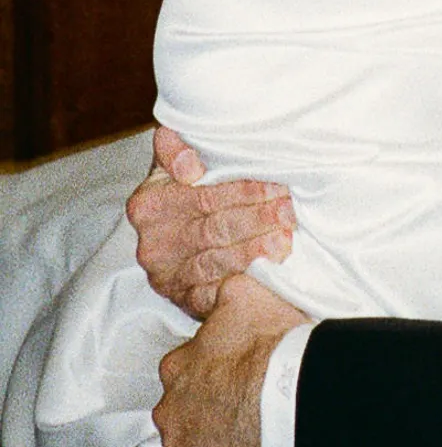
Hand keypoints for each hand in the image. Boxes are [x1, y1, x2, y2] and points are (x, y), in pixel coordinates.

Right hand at [127, 126, 295, 318]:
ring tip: (285, 239)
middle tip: (289, 212)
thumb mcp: (172, 160)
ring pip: (216, 262)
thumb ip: (173, 146)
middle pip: (214, 229)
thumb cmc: (184, 189)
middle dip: (258, 219)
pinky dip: (241, 282)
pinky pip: (213, 295)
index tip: (277, 187)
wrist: (176, 233)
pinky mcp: (181, 300)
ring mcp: (165, 276)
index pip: (205, 197)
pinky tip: (265, 272)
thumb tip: (189, 165)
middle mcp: (152, 244)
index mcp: (147, 205)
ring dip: (254, 250)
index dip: (245, 192)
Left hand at [154, 274, 307, 446]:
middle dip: (205, 406)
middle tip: (241, 402)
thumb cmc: (267, 346)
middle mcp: (169, 410)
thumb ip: (220, 293)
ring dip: (212, 440)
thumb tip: (212, 291)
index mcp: (176, 367)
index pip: (183, 367)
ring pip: (191, 446)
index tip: (232, 370)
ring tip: (248, 433)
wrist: (287, 399)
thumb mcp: (244, 294)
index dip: (209, 367)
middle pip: (182, 409)